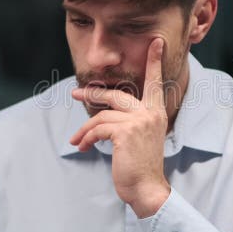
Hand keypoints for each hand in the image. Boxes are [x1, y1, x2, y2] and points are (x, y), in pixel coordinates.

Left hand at [69, 38, 170, 217]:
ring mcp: (139, 121)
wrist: (146, 189)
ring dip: (85, 130)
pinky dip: (86, 138)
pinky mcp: (125, 132)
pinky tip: (82, 147)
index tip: (156, 42)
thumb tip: (103, 115)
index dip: (155, 61)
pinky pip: (98, 128)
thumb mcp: (139, 139)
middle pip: (115, 95)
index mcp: (156, 112)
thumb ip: (129, 121)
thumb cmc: (140, 167)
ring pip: (102, 116)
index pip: (155, 82)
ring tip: (77, 141)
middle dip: (93, 94)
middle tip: (75, 93)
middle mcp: (150, 113)